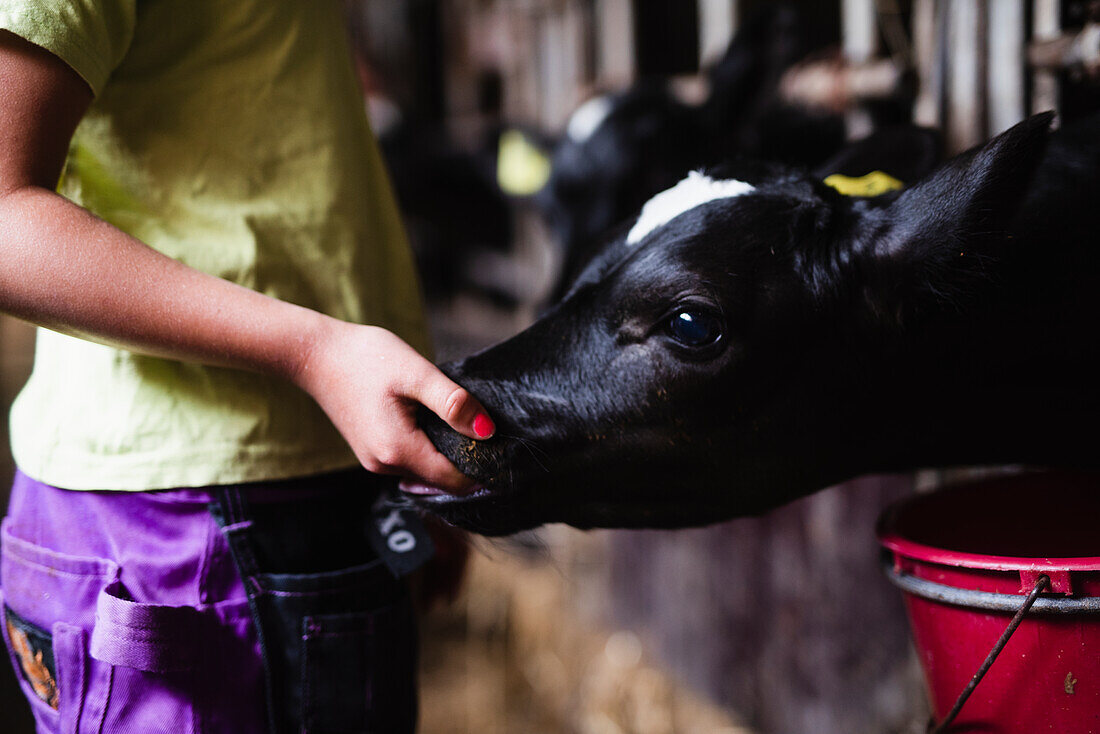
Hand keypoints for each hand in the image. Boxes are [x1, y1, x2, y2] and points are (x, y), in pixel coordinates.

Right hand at [293, 320, 493, 492]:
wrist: (314, 354)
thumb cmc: (364, 357)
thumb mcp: (416, 373)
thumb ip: (453, 403)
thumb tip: (487, 431)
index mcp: (398, 450)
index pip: (454, 480)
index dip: (482, 468)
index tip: (504, 449)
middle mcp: (384, 465)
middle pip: (440, 477)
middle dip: (466, 459)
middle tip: (488, 429)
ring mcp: (374, 460)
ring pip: (424, 468)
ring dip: (445, 451)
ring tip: (462, 420)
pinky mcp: (370, 450)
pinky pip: (409, 458)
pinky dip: (427, 445)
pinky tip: (434, 419)